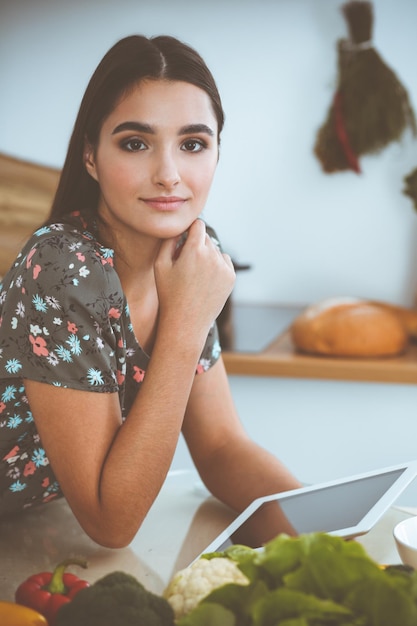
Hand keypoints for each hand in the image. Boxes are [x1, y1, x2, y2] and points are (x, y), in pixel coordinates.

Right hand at [154, 219, 235, 335]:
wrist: (186, 322)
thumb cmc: (169, 294)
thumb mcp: (160, 265)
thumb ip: (168, 241)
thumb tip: (178, 228)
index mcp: (195, 250)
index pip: (198, 225)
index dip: (190, 229)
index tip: (184, 237)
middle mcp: (213, 256)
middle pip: (206, 238)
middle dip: (196, 244)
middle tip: (185, 262)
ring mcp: (224, 268)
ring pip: (215, 250)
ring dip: (207, 256)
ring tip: (194, 275)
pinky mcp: (231, 278)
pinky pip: (224, 262)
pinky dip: (216, 266)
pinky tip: (204, 280)